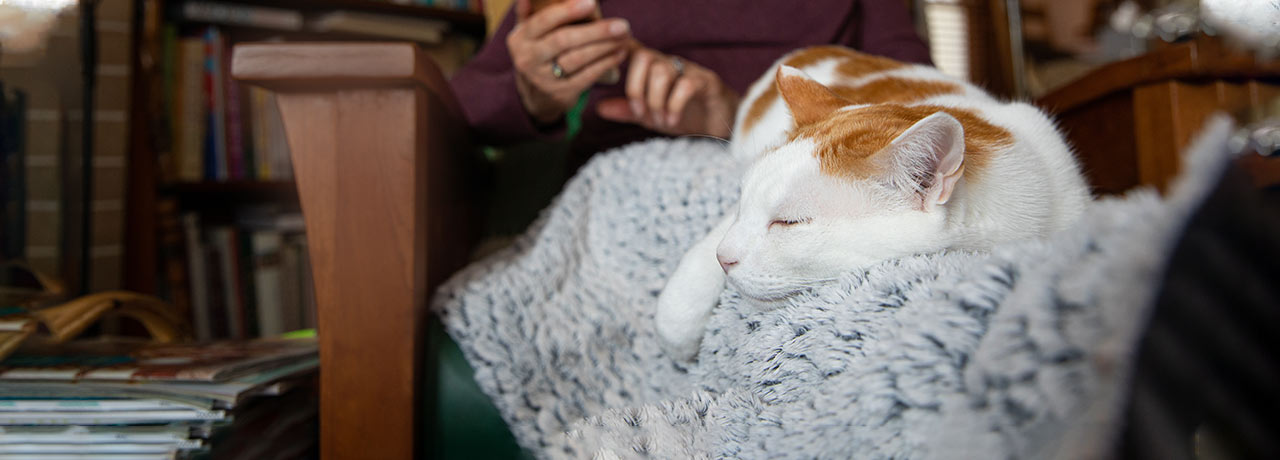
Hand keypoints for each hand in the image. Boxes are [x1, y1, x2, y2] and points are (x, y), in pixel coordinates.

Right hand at [508, 0, 630, 124]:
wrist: (536, 92)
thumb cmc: (540, 49)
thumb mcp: (528, 31)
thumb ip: (529, 11)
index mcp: (520, 38)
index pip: (543, 21)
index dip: (567, 11)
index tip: (592, 3)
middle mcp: (528, 59)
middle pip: (564, 41)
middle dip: (595, 31)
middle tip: (622, 25)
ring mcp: (544, 78)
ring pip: (578, 59)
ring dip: (605, 47)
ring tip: (625, 37)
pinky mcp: (562, 92)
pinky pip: (587, 76)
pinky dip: (606, 63)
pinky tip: (620, 53)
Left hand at [597, 47, 738, 137]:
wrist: (719, 126)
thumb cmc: (685, 116)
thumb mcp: (651, 116)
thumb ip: (627, 111)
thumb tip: (599, 107)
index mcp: (654, 67)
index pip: (634, 49)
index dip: (620, 49)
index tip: (610, 63)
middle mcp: (670, 63)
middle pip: (644, 57)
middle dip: (636, 89)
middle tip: (641, 114)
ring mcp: (689, 70)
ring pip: (662, 72)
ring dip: (655, 101)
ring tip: (660, 121)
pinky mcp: (706, 82)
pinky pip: (685, 85)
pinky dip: (673, 106)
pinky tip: (673, 121)